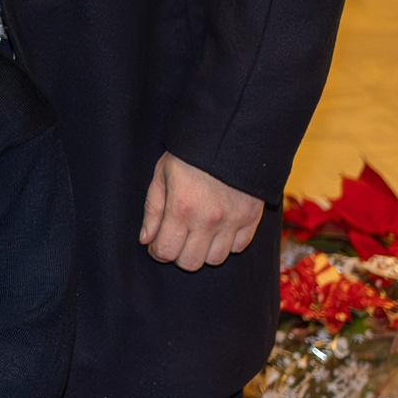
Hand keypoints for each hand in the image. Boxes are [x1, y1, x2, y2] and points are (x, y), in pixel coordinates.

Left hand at [140, 151, 265, 269]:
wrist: (229, 135)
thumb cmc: (190, 154)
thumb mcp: (162, 175)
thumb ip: (152, 209)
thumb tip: (146, 240)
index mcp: (181, 208)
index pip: (166, 251)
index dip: (157, 252)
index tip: (157, 245)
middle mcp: (208, 220)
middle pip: (190, 263)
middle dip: (178, 255)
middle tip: (176, 240)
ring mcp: (232, 221)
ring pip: (215, 259)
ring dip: (203, 252)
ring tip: (197, 235)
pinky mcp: (251, 218)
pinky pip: (238, 247)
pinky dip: (227, 244)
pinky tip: (218, 230)